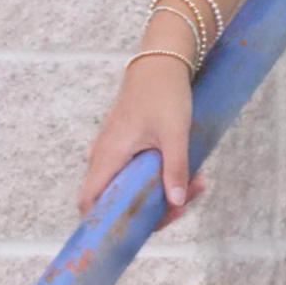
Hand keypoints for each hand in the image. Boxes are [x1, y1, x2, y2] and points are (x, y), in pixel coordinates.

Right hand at [78, 58, 209, 231]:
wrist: (161, 59)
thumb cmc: (164, 93)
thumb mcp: (175, 133)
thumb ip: (175, 169)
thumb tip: (176, 203)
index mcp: (108, 156)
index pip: (90, 203)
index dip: (109, 222)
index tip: (145, 225)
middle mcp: (103, 155)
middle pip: (116, 198)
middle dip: (153, 206)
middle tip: (186, 199)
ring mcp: (112, 147)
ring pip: (130, 183)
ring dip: (161, 188)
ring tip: (196, 180)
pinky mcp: (124, 141)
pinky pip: (135, 168)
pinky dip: (158, 173)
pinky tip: (187, 167)